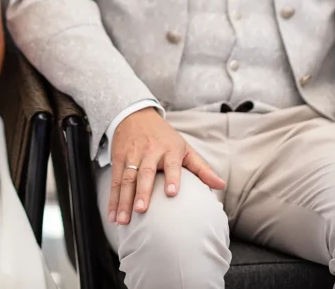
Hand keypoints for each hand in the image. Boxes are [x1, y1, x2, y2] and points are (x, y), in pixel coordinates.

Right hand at [108, 107, 225, 224]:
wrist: (135, 115)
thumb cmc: (164, 136)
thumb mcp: (184, 148)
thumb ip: (201, 168)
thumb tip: (221, 186)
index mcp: (169, 149)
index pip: (171, 164)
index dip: (172, 177)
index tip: (172, 193)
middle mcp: (149, 151)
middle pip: (144, 172)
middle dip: (142, 192)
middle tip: (141, 209)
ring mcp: (131, 155)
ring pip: (126, 179)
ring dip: (123, 200)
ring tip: (122, 220)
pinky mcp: (118, 159)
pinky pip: (114, 181)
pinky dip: (112, 199)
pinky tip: (112, 215)